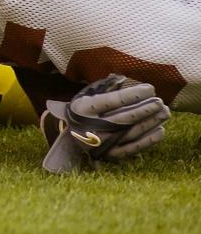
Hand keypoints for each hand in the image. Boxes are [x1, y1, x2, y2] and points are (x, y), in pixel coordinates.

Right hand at [41, 74, 169, 173]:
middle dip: (145, 109)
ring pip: (131, 133)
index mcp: (83, 109)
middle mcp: (91, 127)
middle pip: (124, 118)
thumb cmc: (83, 110)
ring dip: (150, 122)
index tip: (150, 88)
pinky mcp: (110, 155)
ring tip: (164, 112)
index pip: (112, 101)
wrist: (69, 133)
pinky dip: (148, 141)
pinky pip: (132, 148)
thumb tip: (125, 79)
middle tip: (160, 101)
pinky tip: (160, 130)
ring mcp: (101, 143)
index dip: (133, 94)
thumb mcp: (86, 95)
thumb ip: (104, 87)